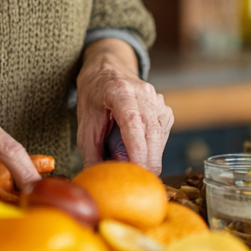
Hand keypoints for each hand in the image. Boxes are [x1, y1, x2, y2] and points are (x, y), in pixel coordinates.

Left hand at [76, 38, 173, 173]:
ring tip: (127, 159)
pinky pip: (162, 139)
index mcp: (120, 92)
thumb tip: (97, 181)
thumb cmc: (94, 95)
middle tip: (131, 181)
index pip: (134, 123)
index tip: (136, 174)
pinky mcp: (165, 112)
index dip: (138, 151)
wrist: (108, 69)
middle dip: (145, 164)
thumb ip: (91, 153)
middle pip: (152, 135)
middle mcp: (144, 94)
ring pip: (159, 140)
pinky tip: (136, 148)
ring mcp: (158, 102)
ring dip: (147, 158)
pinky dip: (151, 150)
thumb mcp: (85, 123)